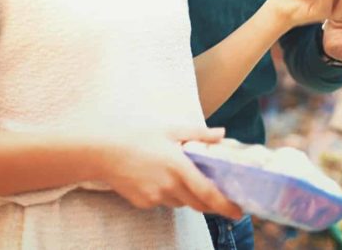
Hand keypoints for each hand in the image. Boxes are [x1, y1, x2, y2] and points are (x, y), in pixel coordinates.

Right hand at [94, 125, 241, 217]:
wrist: (103, 152)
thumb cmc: (138, 136)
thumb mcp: (170, 130)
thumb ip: (199, 134)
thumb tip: (222, 133)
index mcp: (179, 166)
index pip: (207, 193)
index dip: (225, 205)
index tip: (239, 212)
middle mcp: (169, 185)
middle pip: (198, 203)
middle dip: (211, 204)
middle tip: (222, 199)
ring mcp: (155, 197)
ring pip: (181, 203)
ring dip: (188, 196)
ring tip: (182, 177)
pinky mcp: (144, 203)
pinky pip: (164, 202)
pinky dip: (169, 195)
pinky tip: (159, 178)